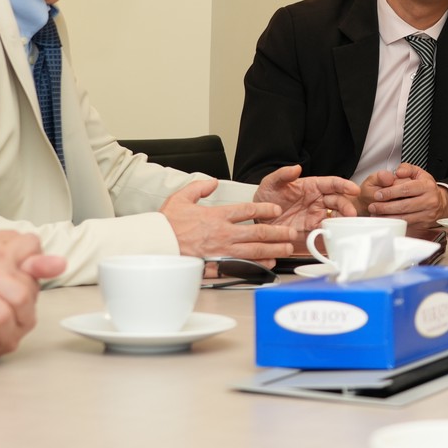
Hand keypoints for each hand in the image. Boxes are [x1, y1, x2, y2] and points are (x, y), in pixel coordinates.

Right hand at [160, 177, 293, 261]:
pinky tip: (267, 265)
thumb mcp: (181, 197)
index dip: (265, 208)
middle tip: (291, 232)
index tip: (276, 210)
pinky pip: (241, 266)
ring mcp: (221, 250)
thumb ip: (199, 187)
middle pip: (257, 231)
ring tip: (286, 249)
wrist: (155, 245)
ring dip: (273, 249)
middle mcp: (223, 233)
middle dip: (277, 232)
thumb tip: (212, 182)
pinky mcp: (216, 265)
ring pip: (254, 250)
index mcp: (216, 215)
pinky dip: (256, 266)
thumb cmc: (166, 224)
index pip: (247, 209)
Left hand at [253, 164, 359, 234]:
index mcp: (312, 187)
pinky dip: (335, 234)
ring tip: (347, 225)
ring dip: (344, 221)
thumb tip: (296, 167)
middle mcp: (317, 201)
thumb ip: (283, 174)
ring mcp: (316, 217)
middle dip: (347, 206)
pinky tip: (337, 236)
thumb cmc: (266, 200)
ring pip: (337, 217)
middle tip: (350, 213)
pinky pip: (328, 233)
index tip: (353, 189)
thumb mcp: (271, 184)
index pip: (332, 184)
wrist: (258, 222)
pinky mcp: (313, 231)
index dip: (344, 185)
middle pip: (338, 201)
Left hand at [361, 163, 447, 226]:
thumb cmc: (425, 187)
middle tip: (373, 206)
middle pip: (404, 206)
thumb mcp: (418, 173)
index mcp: (427, 186)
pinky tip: (385, 220)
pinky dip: (394, 224)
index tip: (378, 194)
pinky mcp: (423, 225)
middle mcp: (429, 201)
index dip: (390, 192)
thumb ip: (406, 168)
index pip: (406, 189)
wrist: (440, 203)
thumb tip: (398, 172)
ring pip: (404, 218)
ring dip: (387, 217)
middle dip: (385, 207)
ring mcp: (427, 215)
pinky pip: (406, 225)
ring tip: (375, 214)